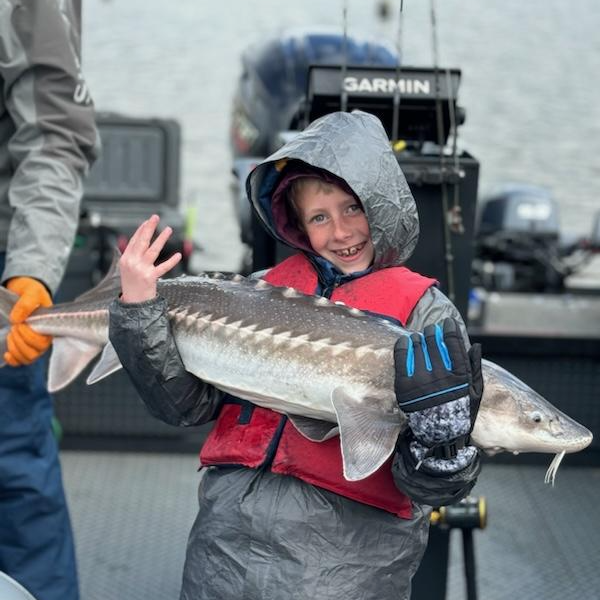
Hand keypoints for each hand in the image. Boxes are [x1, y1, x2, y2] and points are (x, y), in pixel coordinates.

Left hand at [4, 277, 52, 365]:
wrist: (25, 293)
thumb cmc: (33, 292)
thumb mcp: (32, 292)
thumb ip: (26, 303)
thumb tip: (16, 319)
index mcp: (49, 328)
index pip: (42, 343)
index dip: (29, 336)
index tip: (20, 323)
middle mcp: (44, 340)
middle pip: (34, 354)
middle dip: (20, 341)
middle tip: (15, 326)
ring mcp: (33, 346)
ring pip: (27, 359)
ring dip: (15, 349)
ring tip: (11, 334)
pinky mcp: (23, 348)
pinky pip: (20, 362)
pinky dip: (12, 360)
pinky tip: (7, 352)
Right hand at [119, 214, 181, 302]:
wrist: (133, 303)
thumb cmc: (132, 284)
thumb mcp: (127, 268)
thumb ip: (133, 255)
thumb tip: (139, 243)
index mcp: (125, 259)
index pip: (134, 240)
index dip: (141, 230)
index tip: (148, 221)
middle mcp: (132, 262)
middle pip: (142, 241)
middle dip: (149, 228)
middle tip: (155, 217)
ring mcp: (141, 269)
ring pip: (153, 250)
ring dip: (162, 238)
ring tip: (168, 229)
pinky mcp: (150, 278)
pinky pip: (163, 267)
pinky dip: (171, 261)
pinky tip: (178, 255)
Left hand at [394, 318, 482, 463]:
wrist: (439, 436)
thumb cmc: (461, 412)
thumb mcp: (475, 392)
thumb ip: (475, 367)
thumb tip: (475, 344)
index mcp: (459, 376)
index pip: (453, 342)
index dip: (450, 327)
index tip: (448, 323)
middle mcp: (440, 377)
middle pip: (434, 341)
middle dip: (433, 331)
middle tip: (432, 330)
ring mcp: (420, 382)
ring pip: (417, 347)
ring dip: (419, 338)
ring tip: (420, 337)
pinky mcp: (404, 387)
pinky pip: (400, 358)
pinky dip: (403, 346)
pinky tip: (406, 341)